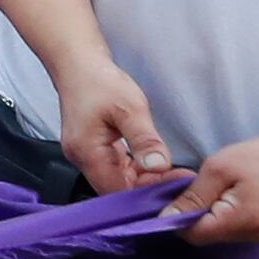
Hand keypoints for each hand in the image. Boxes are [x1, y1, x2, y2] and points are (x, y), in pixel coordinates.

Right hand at [47, 54, 176, 193]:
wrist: (77, 65)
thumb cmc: (100, 82)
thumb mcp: (130, 108)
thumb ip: (144, 140)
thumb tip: (159, 167)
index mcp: (87, 153)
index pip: (118, 191)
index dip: (147, 193)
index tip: (177, 186)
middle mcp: (82, 160)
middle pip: (117, 189)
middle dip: (149, 188)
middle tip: (180, 178)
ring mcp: (85, 156)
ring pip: (117, 180)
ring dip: (144, 180)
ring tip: (172, 172)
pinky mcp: (91, 150)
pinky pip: (114, 169)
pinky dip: (135, 170)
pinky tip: (152, 163)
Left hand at [168, 123, 258, 243]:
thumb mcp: (220, 168)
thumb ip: (193, 196)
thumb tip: (166, 218)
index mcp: (243, 221)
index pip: (196, 236)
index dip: (180, 220)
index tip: (179, 201)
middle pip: (214, 237)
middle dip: (203, 216)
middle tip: (209, 189)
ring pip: (232, 236)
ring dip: (224, 218)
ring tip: (232, 191)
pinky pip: (251, 233)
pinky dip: (243, 219)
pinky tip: (250, 198)